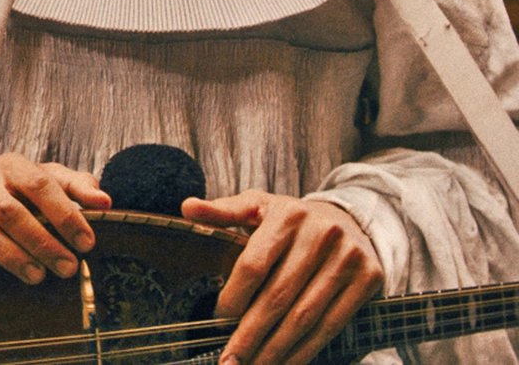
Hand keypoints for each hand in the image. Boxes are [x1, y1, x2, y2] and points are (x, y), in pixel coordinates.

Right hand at [0, 153, 110, 283]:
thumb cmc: (17, 192)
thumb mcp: (47, 181)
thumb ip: (76, 187)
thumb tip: (105, 201)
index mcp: (12, 166)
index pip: (39, 184)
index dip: (64, 214)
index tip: (87, 243)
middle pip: (10, 209)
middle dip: (41, 242)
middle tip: (67, 268)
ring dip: (11, 254)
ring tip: (37, 275)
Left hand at [181, 191, 382, 364]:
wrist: (348, 220)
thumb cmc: (290, 220)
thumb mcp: (257, 206)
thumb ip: (223, 211)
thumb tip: (186, 208)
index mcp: (287, 215)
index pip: (254, 264)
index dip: (234, 296)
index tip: (217, 319)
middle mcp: (321, 234)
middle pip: (278, 296)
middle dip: (251, 333)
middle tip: (229, 360)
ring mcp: (348, 258)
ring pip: (305, 316)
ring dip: (277, 349)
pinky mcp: (369, 279)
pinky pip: (333, 324)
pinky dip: (307, 349)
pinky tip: (286, 363)